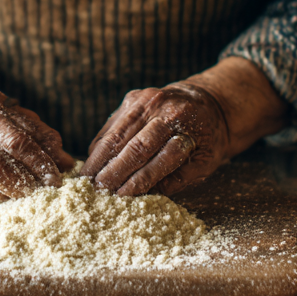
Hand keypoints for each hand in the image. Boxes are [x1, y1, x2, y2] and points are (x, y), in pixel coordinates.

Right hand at [0, 82, 74, 206]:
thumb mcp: (10, 112)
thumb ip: (39, 134)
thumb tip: (67, 162)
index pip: (16, 140)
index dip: (39, 162)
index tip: (56, 178)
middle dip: (22, 182)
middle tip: (41, 193)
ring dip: (4, 195)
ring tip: (22, 198)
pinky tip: (0, 198)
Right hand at [82, 58, 293, 196]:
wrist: (210, 103)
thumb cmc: (208, 139)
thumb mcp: (205, 162)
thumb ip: (177, 178)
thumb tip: (146, 195)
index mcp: (185, 124)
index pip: (152, 157)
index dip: (134, 179)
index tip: (119, 197)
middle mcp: (162, 107)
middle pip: (129, 144)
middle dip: (111, 170)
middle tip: (97, 192)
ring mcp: (144, 99)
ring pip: (114, 134)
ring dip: (98, 159)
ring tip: (86, 180)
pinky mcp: (132, 98)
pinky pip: (110, 125)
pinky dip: (99, 145)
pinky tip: (92, 162)